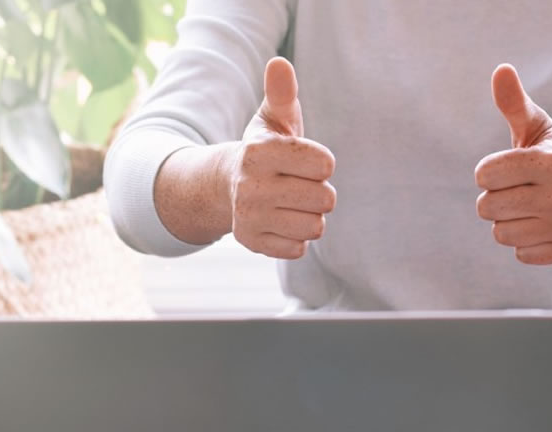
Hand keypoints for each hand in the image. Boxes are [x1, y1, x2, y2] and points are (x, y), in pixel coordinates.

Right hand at [229, 57, 336, 258]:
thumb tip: (280, 64)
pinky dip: (296, 237)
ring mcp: (249, 217)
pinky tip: (280, 221)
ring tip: (289, 203)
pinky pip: (299, 248)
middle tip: (297, 184)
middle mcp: (250, 186)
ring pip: (315, 226)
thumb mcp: (273, 119)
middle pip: (325, 199)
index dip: (322, 163)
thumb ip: (282, 93)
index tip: (304, 160)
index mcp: (259, 152)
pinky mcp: (252, 243)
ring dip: (310, 216)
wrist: (227, 186)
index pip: (325, 166)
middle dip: (319, 192)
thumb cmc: (265, 149)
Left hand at [474, 64, 551, 264]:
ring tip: (532, 208)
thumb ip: (514, 103)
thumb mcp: (536, 127)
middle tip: (520, 190)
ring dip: (508, 221)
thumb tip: (501, 69)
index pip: (484, 175)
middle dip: (495, 198)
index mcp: (551, 161)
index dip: (489, 172)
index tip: (510, 169)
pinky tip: (544, 225)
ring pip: (500, 233)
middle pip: (487, 207)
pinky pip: (520, 253)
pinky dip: (526, 242)